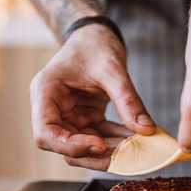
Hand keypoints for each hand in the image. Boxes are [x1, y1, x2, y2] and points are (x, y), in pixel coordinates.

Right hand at [30, 25, 155, 169]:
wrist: (95, 34)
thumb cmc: (94, 44)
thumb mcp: (112, 68)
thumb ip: (127, 100)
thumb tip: (145, 129)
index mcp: (45, 94)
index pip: (45, 134)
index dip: (71, 146)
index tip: (100, 145)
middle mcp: (51, 109)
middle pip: (64, 147)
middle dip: (94, 155)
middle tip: (126, 156)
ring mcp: (67, 116)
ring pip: (82, 147)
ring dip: (109, 151)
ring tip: (136, 149)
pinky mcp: (83, 118)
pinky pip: (98, 137)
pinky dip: (116, 141)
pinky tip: (137, 139)